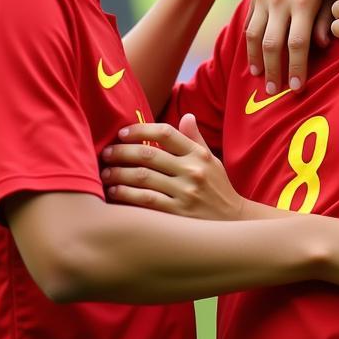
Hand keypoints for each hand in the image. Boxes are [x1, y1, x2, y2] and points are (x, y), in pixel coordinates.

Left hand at [101, 114, 246, 219]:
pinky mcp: (177, 213)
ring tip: (105, 173)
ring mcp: (185, 192)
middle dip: (122, 151)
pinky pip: (145, 200)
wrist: (233, 222)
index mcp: (199, 154)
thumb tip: (186, 116)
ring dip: (118, 173)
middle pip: (149, 154)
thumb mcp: (212, 161)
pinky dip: (126, 194)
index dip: (141, 130)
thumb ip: (196, 139)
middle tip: (106, 152)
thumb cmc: (217, 189)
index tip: (123, 133)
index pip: (166, 133)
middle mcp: (193, 170)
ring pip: (142, 177)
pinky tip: (114, 192)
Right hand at [245, 0, 331, 94]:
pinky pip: (249, 25)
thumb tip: (322, 47)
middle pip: (273, 45)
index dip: (296, 68)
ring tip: (260, 79)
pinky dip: (249, 45)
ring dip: (256, 62)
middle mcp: (282, 2)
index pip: (297, 43)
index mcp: (304, 2)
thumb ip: (326, 20)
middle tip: (275, 92)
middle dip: (274, 72)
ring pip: (255, 37)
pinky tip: (253, 60)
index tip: (297, 89)